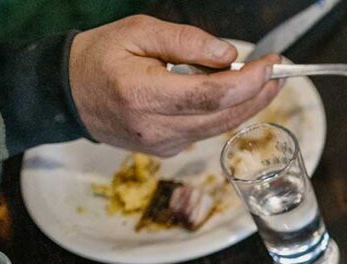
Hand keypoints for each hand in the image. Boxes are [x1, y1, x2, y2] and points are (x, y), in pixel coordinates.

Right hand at [68, 16, 281, 156]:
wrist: (66, 93)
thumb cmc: (99, 56)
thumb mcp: (137, 32)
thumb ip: (185, 42)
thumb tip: (228, 54)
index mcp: (143, 95)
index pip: (211, 96)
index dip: (249, 82)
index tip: (272, 64)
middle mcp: (154, 127)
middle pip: (223, 117)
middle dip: (259, 94)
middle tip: (280, 72)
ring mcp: (162, 144)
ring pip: (219, 128)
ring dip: (247, 104)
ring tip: (266, 80)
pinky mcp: (167, 149)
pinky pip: (205, 131)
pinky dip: (224, 112)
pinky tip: (232, 93)